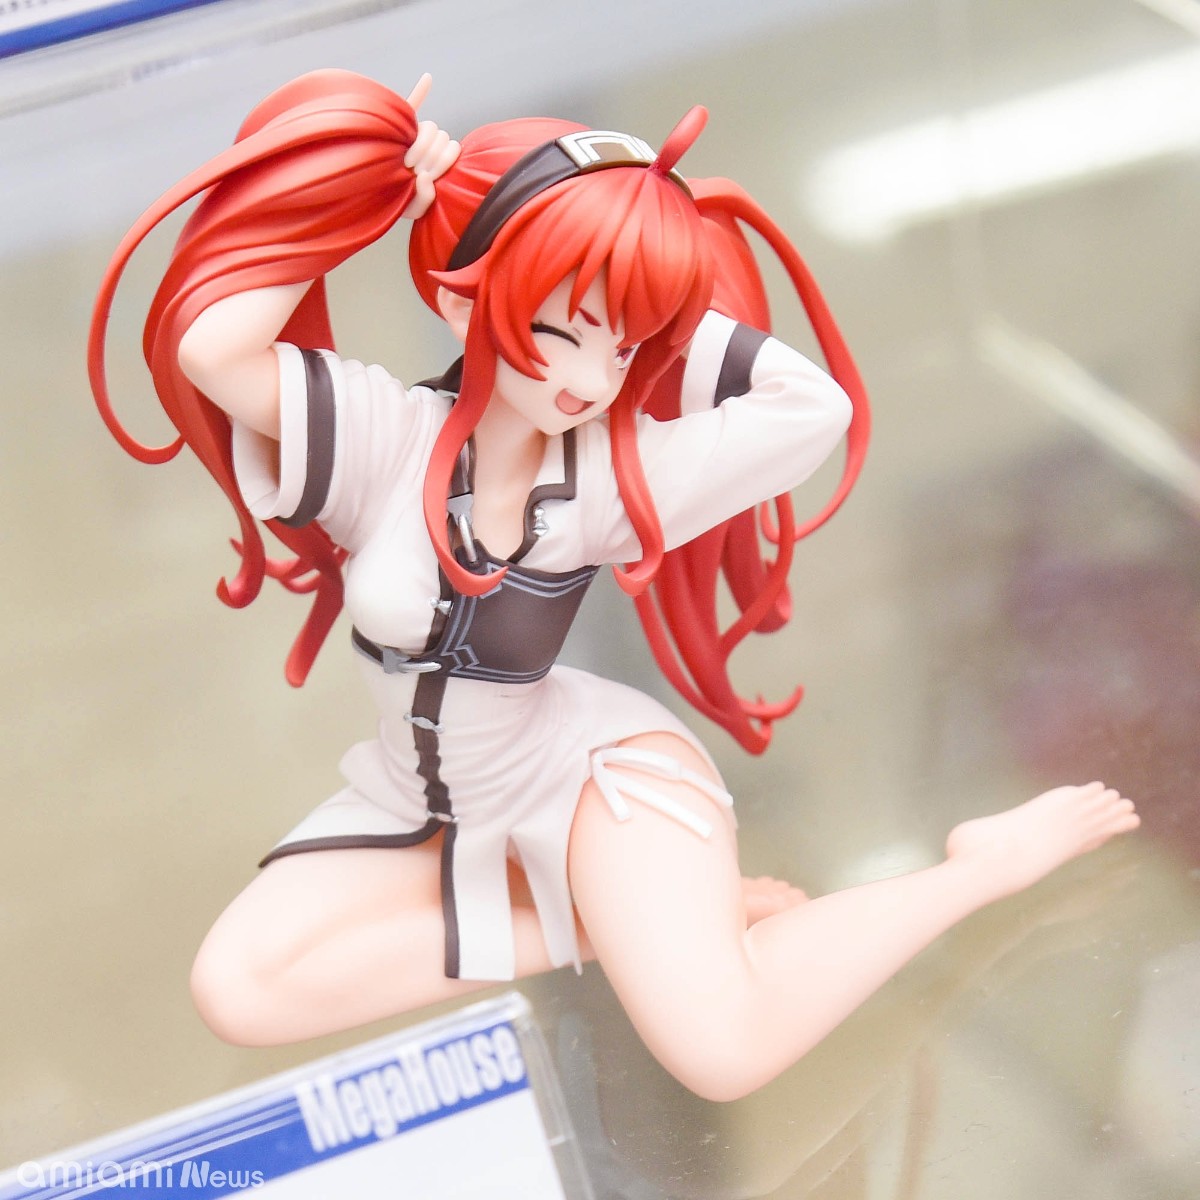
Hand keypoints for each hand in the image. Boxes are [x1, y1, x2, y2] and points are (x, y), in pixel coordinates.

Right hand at [403, 74, 460, 219]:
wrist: (370, 194)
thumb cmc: (392, 202)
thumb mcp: (412, 209)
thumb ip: (425, 199)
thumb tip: (427, 177)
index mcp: (437, 160)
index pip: (451, 148)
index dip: (443, 160)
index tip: (427, 175)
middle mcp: (428, 143)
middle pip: (442, 136)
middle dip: (431, 156)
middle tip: (413, 170)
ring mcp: (413, 133)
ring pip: (430, 126)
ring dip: (421, 144)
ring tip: (406, 162)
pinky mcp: (396, 125)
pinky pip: (411, 103)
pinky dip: (421, 90)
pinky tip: (428, 78)